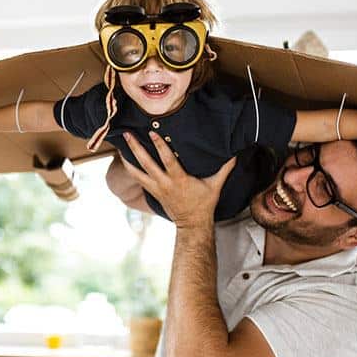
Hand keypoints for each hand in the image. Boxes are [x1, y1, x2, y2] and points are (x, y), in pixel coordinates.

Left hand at [120, 131, 235, 228]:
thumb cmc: (204, 203)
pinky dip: (131, 168)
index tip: (152, 133)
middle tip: (128, 134)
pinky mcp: (152, 192)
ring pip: (137, 172)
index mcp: (179, 179)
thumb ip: (225, 168)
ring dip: (128, 158)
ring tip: (121, 144)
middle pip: (146, 164)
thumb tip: (235, 153)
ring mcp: (156, 188)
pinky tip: (125, 158)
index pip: (167, 160)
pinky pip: (138, 178)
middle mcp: (164, 183)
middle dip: (136, 148)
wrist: (191, 224)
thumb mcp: (215, 185)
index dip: (159, 146)